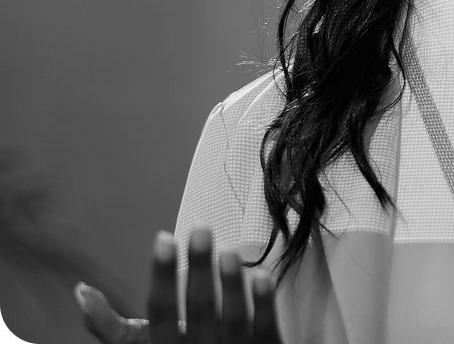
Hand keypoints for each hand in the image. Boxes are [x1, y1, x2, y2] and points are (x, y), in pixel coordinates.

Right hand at [76, 227, 281, 343]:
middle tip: (200, 229)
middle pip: (199, 311)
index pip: (160, 312)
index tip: (163, 237)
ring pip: (233, 321)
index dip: (162, 277)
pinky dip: (264, 305)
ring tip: (228, 251)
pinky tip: (261, 276)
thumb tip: (81, 291)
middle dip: (198, 271)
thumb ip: (111, 328)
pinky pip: (266, 331)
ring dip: (231, 286)